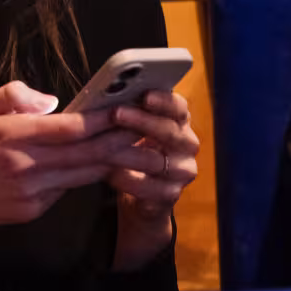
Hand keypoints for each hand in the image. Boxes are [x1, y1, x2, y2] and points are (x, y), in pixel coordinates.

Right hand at [0, 80, 138, 265]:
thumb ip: (11, 96)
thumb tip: (51, 101)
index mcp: (9, 135)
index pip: (66, 128)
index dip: (98, 119)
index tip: (121, 108)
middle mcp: (24, 165)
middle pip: (84, 154)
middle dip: (118, 141)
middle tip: (144, 129)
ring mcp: (30, 191)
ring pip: (82, 175)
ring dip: (110, 161)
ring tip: (135, 146)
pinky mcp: (33, 209)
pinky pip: (66, 189)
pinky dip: (84, 176)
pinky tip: (99, 164)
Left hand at [105, 90, 199, 268]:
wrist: (137, 193)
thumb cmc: (130, 150)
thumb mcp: (129, 129)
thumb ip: (126, 113)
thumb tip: (104, 96)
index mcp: (178, 121)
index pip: (178, 107)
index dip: (164, 100)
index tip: (145, 95)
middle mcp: (187, 144)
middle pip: (170, 131)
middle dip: (141, 121)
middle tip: (116, 113)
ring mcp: (183, 171)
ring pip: (159, 161)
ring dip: (128, 153)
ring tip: (105, 147)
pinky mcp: (171, 195)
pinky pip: (150, 187)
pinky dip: (128, 180)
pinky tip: (110, 174)